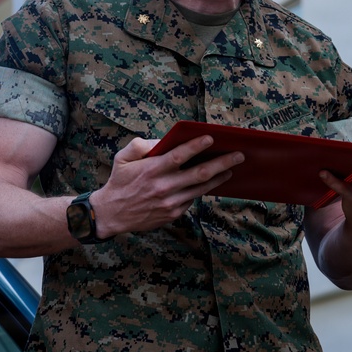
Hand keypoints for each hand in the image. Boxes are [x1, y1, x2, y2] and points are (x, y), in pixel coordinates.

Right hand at [90, 135, 243, 235]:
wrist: (111, 214)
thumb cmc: (119, 181)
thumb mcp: (123, 158)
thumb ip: (141, 145)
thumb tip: (164, 140)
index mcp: (152, 170)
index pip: (179, 156)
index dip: (197, 146)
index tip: (211, 137)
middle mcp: (163, 187)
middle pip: (200, 173)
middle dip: (223, 163)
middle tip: (239, 155)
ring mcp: (170, 202)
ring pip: (201, 188)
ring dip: (219, 178)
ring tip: (232, 169)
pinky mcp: (173, 214)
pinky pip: (193, 199)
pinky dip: (204, 190)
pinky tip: (214, 182)